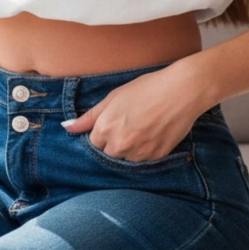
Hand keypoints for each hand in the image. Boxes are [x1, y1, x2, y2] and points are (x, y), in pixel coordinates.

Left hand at [62, 61, 210, 162]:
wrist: (181, 90)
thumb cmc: (146, 88)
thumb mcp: (113, 97)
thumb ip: (88, 117)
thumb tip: (66, 128)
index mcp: (105, 129)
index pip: (94, 143)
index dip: (103, 132)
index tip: (114, 121)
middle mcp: (120, 145)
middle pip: (108, 153)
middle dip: (114, 142)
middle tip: (130, 123)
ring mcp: (139, 153)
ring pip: (125, 159)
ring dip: (129, 149)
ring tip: (142, 128)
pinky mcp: (156, 157)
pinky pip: (143, 161)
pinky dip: (145, 151)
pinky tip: (152, 133)